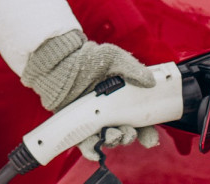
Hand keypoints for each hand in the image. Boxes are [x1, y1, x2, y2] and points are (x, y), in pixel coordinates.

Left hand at [21, 30, 159, 159]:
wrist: (59, 62)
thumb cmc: (86, 58)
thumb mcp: (112, 57)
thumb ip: (132, 68)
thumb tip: (150, 81)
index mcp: (122, 99)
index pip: (139, 121)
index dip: (147, 132)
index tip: (151, 138)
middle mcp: (109, 112)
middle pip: (124, 133)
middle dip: (129, 137)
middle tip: (128, 133)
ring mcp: (93, 120)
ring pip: (107, 139)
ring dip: (113, 142)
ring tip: (113, 136)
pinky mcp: (77, 125)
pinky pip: (85, 142)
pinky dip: (91, 150)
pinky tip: (95, 151)